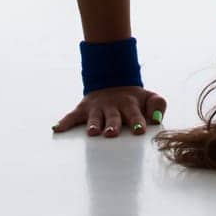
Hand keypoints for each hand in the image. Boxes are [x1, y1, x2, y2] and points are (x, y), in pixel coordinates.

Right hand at [52, 84, 167, 137]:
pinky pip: (72, 115)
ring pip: (95, 116)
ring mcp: (97, 107)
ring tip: (92, 132)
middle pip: (113, 116)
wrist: (113, 82)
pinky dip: (64, 122)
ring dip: (94, 124)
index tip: (140, 130)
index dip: (138, 121)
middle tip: (112, 133)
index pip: (135, 114)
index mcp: (130, 103)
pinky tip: (57, 129)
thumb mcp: (149, 97)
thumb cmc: (134, 100)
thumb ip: (158, 105)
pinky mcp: (84, 108)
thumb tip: (157, 119)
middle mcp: (113, 105)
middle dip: (113, 125)